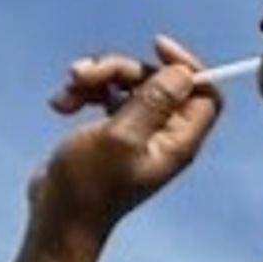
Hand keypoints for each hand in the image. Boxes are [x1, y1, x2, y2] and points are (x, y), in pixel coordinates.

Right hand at [35, 41, 222, 230]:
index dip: (186, 65)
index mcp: (178, 141)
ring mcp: (137, 132)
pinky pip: (106, 96)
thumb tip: (184, 72)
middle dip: (120, 68)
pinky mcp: (112, 131)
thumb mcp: (121, 137)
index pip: (204, 93)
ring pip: (128, 84)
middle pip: (159, 80)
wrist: (58, 216)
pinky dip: (84, 92)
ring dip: (96, 78)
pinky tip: (61, 104)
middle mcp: (163, 136)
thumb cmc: (89, 184)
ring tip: (68, 91)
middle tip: (85, 75)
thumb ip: (154, 103)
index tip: (154, 45)